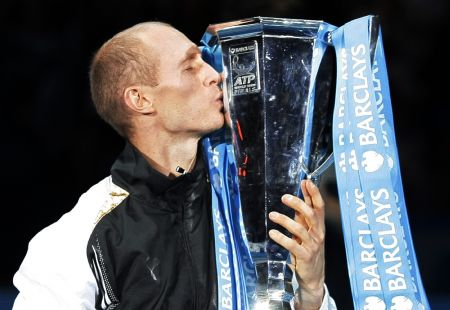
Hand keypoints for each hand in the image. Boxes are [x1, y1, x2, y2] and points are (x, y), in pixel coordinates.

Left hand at [268, 179, 325, 309]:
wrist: (314, 277)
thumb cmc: (308, 249)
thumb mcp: (307, 230)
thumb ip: (303, 215)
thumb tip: (299, 196)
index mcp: (318, 225)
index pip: (319, 206)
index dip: (314, 193)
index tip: (306, 182)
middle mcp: (318, 234)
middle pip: (310, 214)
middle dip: (298, 203)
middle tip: (284, 197)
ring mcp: (312, 245)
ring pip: (299, 229)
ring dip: (284, 220)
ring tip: (272, 215)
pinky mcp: (305, 256)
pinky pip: (292, 245)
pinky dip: (281, 238)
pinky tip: (272, 233)